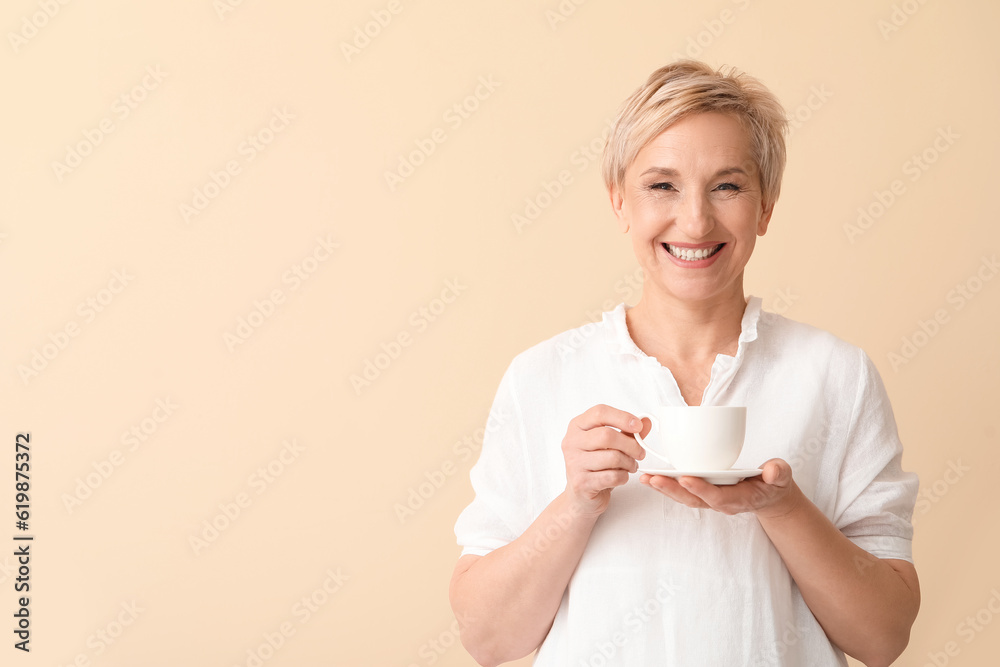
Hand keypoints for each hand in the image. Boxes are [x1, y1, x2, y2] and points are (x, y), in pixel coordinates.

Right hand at [561, 405, 646, 516]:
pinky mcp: (581, 483)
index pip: (600, 412)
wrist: (581, 496)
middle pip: (607, 435)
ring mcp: (574, 463)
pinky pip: (612, 476)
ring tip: (630, 466)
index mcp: (577, 427)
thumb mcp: (611, 445)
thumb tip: (646, 421)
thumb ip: (627, 432)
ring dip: (629, 463)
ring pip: (612, 457)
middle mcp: (571, 442)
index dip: (622, 417)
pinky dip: (623, 477)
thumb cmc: (595, 466)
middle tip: (640, 453)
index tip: (638, 426)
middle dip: (631, 445)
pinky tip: (621, 477)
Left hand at [639, 458, 800, 518]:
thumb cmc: (773, 483)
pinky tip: (650, 477)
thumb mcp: (781, 477)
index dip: (702, 489)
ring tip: (645, 478)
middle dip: (673, 490)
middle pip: (694, 500)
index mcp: (740, 499)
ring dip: (664, 489)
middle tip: (654, 479)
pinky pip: (682, 491)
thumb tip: (772, 470)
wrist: (769, 495)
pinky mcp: (703, 493)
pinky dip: (666, 485)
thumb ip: (779, 473)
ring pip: (684, 497)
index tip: (686, 478)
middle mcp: (721, 502)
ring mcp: (710, 499)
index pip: (718, 497)